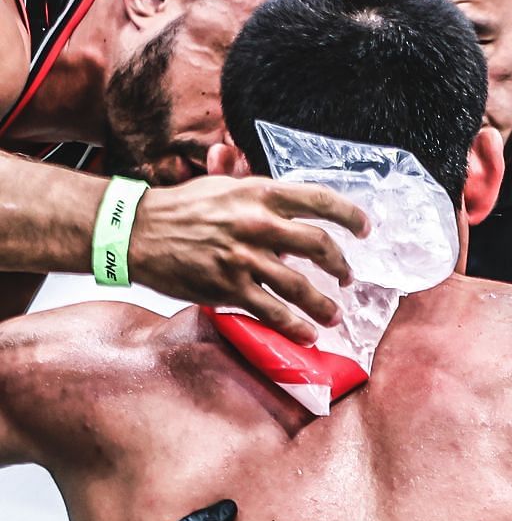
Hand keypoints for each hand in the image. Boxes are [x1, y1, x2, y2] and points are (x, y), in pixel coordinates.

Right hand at [129, 176, 370, 344]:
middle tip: (348, 277)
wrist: (137, 231)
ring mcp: (245, 258)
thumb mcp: (227, 186)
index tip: (366, 228)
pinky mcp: (229, 288)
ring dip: (324, 303)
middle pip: (320, 246)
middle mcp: (258, 224)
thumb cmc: (184, 207)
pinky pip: (273, 312)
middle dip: (341, 265)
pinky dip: (295, 326)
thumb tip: (296, 214)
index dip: (350, 215)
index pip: (320, 200)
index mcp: (261, 194)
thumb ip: (264, 199)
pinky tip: (307, 334)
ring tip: (335, 313)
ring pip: (301, 286)